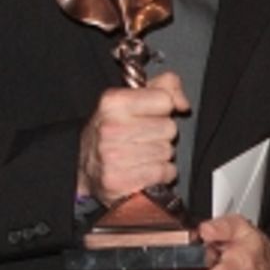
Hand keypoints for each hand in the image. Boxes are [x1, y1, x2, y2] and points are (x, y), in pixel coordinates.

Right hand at [77, 71, 189, 205]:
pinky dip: (161, 174)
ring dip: (161, 156)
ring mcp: (112, 156)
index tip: (150, 116)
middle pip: (169, 128)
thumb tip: (183, 103)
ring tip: (142, 155)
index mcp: (113, 102)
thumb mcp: (132, 99)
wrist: (87, 168)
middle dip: (162, 135)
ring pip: (167, 151)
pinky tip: (145, 170)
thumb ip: (164, 88)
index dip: (163, 110)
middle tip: (143, 139)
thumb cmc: (113, 132)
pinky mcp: (118, 181)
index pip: (164, 100)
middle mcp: (110, 127)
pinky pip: (164, 172)